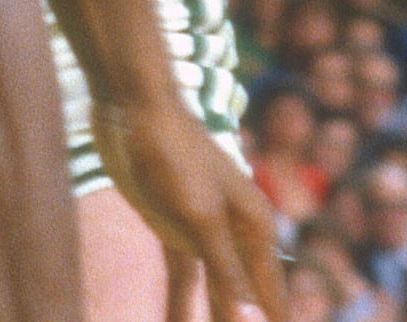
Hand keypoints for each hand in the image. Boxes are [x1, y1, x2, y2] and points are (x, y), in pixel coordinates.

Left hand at [94, 97, 283, 321]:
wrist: (134, 106)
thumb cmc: (172, 155)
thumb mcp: (198, 217)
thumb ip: (226, 271)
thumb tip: (252, 321)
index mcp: (254, 228)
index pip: (272, 296)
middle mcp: (237, 232)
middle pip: (248, 298)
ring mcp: (205, 231)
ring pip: (216, 294)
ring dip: (215, 321)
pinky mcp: (174, 229)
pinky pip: (184, 282)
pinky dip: (180, 308)